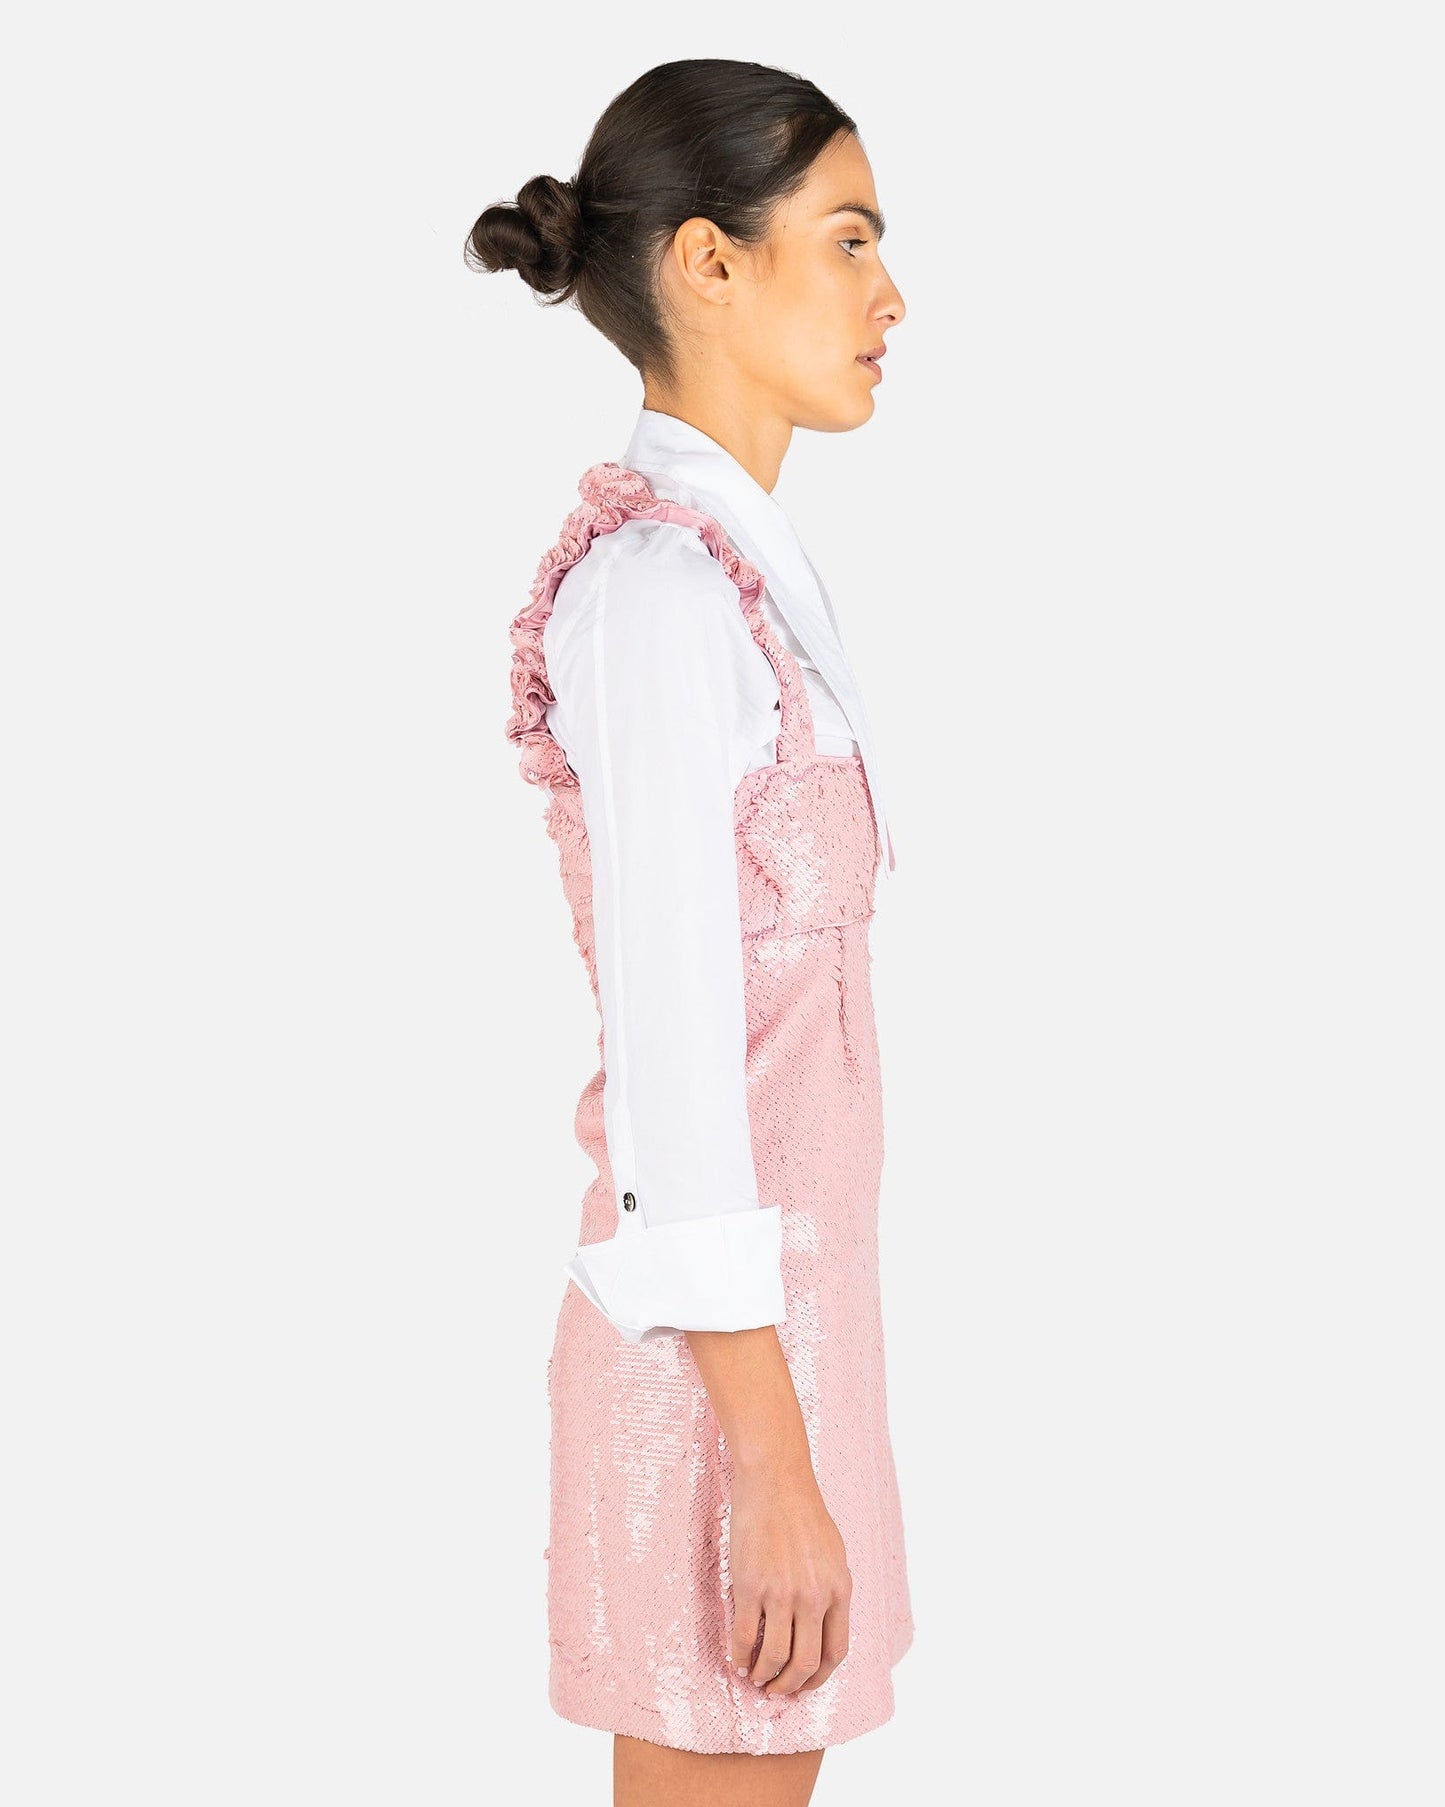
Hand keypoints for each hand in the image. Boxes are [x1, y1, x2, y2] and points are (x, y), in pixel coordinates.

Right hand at [727, 1456, 851, 1696]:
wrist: (775, 1479)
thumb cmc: (803, 1511)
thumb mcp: (834, 1554)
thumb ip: (831, 1591)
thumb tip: (823, 1626)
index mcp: (839, 1590)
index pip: (835, 1652)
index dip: (818, 1678)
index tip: (804, 1684)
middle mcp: (813, 1597)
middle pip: (805, 1663)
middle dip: (790, 1685)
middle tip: (776, 1690)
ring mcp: (781, 1593)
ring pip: (774, 1656)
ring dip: (764, 1676)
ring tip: (755, 1678)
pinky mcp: (750, 1585)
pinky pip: (744, 1636)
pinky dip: (739, 1656)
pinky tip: (736, 1659)